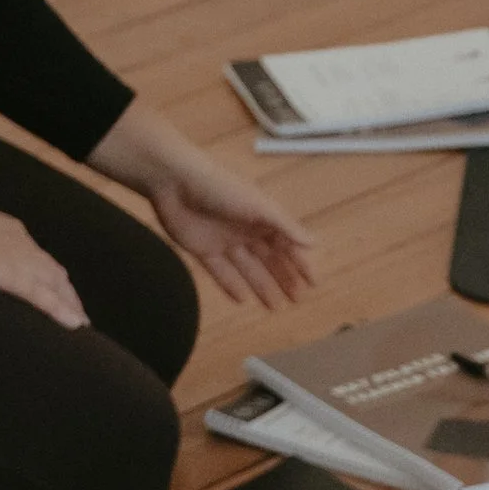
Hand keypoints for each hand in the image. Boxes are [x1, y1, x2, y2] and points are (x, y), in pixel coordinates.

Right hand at [0, 205, 87, 328]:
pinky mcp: (9, 274)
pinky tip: (74, 325)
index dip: (51, 277)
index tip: (60, 292)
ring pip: (55, 285)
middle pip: (54, 272)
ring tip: (80, 325)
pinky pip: (43, 296)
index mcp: (8, 231)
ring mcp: (17, 257)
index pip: (38, 258)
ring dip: (70, 305)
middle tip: (77, 315)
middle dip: (68, 294)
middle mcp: (21, 242)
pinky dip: (61, 310)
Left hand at [91, 106, 316, 308]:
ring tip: (275, 307)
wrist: (174, 182)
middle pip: (270, 259)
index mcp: (263, 217)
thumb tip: (314, 243)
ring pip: (248, 268)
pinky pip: (221, 272)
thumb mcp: (258, 206)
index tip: (313, 283)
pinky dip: (231, 285)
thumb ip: (284, 225)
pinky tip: (242, 300)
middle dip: (284, 278)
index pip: (287, 244)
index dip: (300, 263)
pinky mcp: (203, 250)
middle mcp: (247, 230)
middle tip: (297, 299)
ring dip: (262, 286)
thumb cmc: (221, 188)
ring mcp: (225, 241)